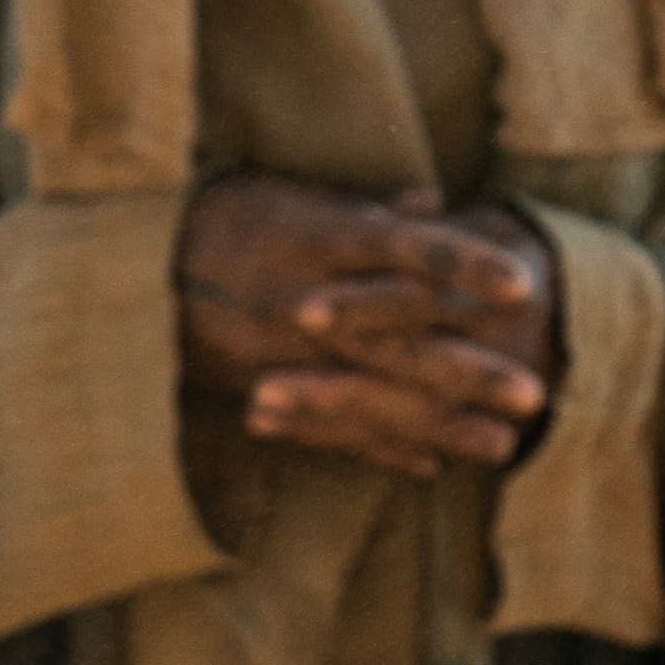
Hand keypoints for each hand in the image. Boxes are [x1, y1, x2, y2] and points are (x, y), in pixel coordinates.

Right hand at [175, 177, 561, 476]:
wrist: (130, 273)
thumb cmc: (222, 220)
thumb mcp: (290, 198)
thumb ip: (365, 210)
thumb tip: (431, 201)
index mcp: (319, 239)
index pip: (408, 252)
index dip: (466, 266)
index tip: (523, 285)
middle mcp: (306, 302)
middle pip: (401, 341)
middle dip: (468, 372)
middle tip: (534, 393)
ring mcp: (284, 356)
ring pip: (373, 398)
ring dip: (439, 425)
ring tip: (503, 446)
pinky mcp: (261, 393)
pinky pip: (327, 430)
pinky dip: (378, 449)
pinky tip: (430, 466)